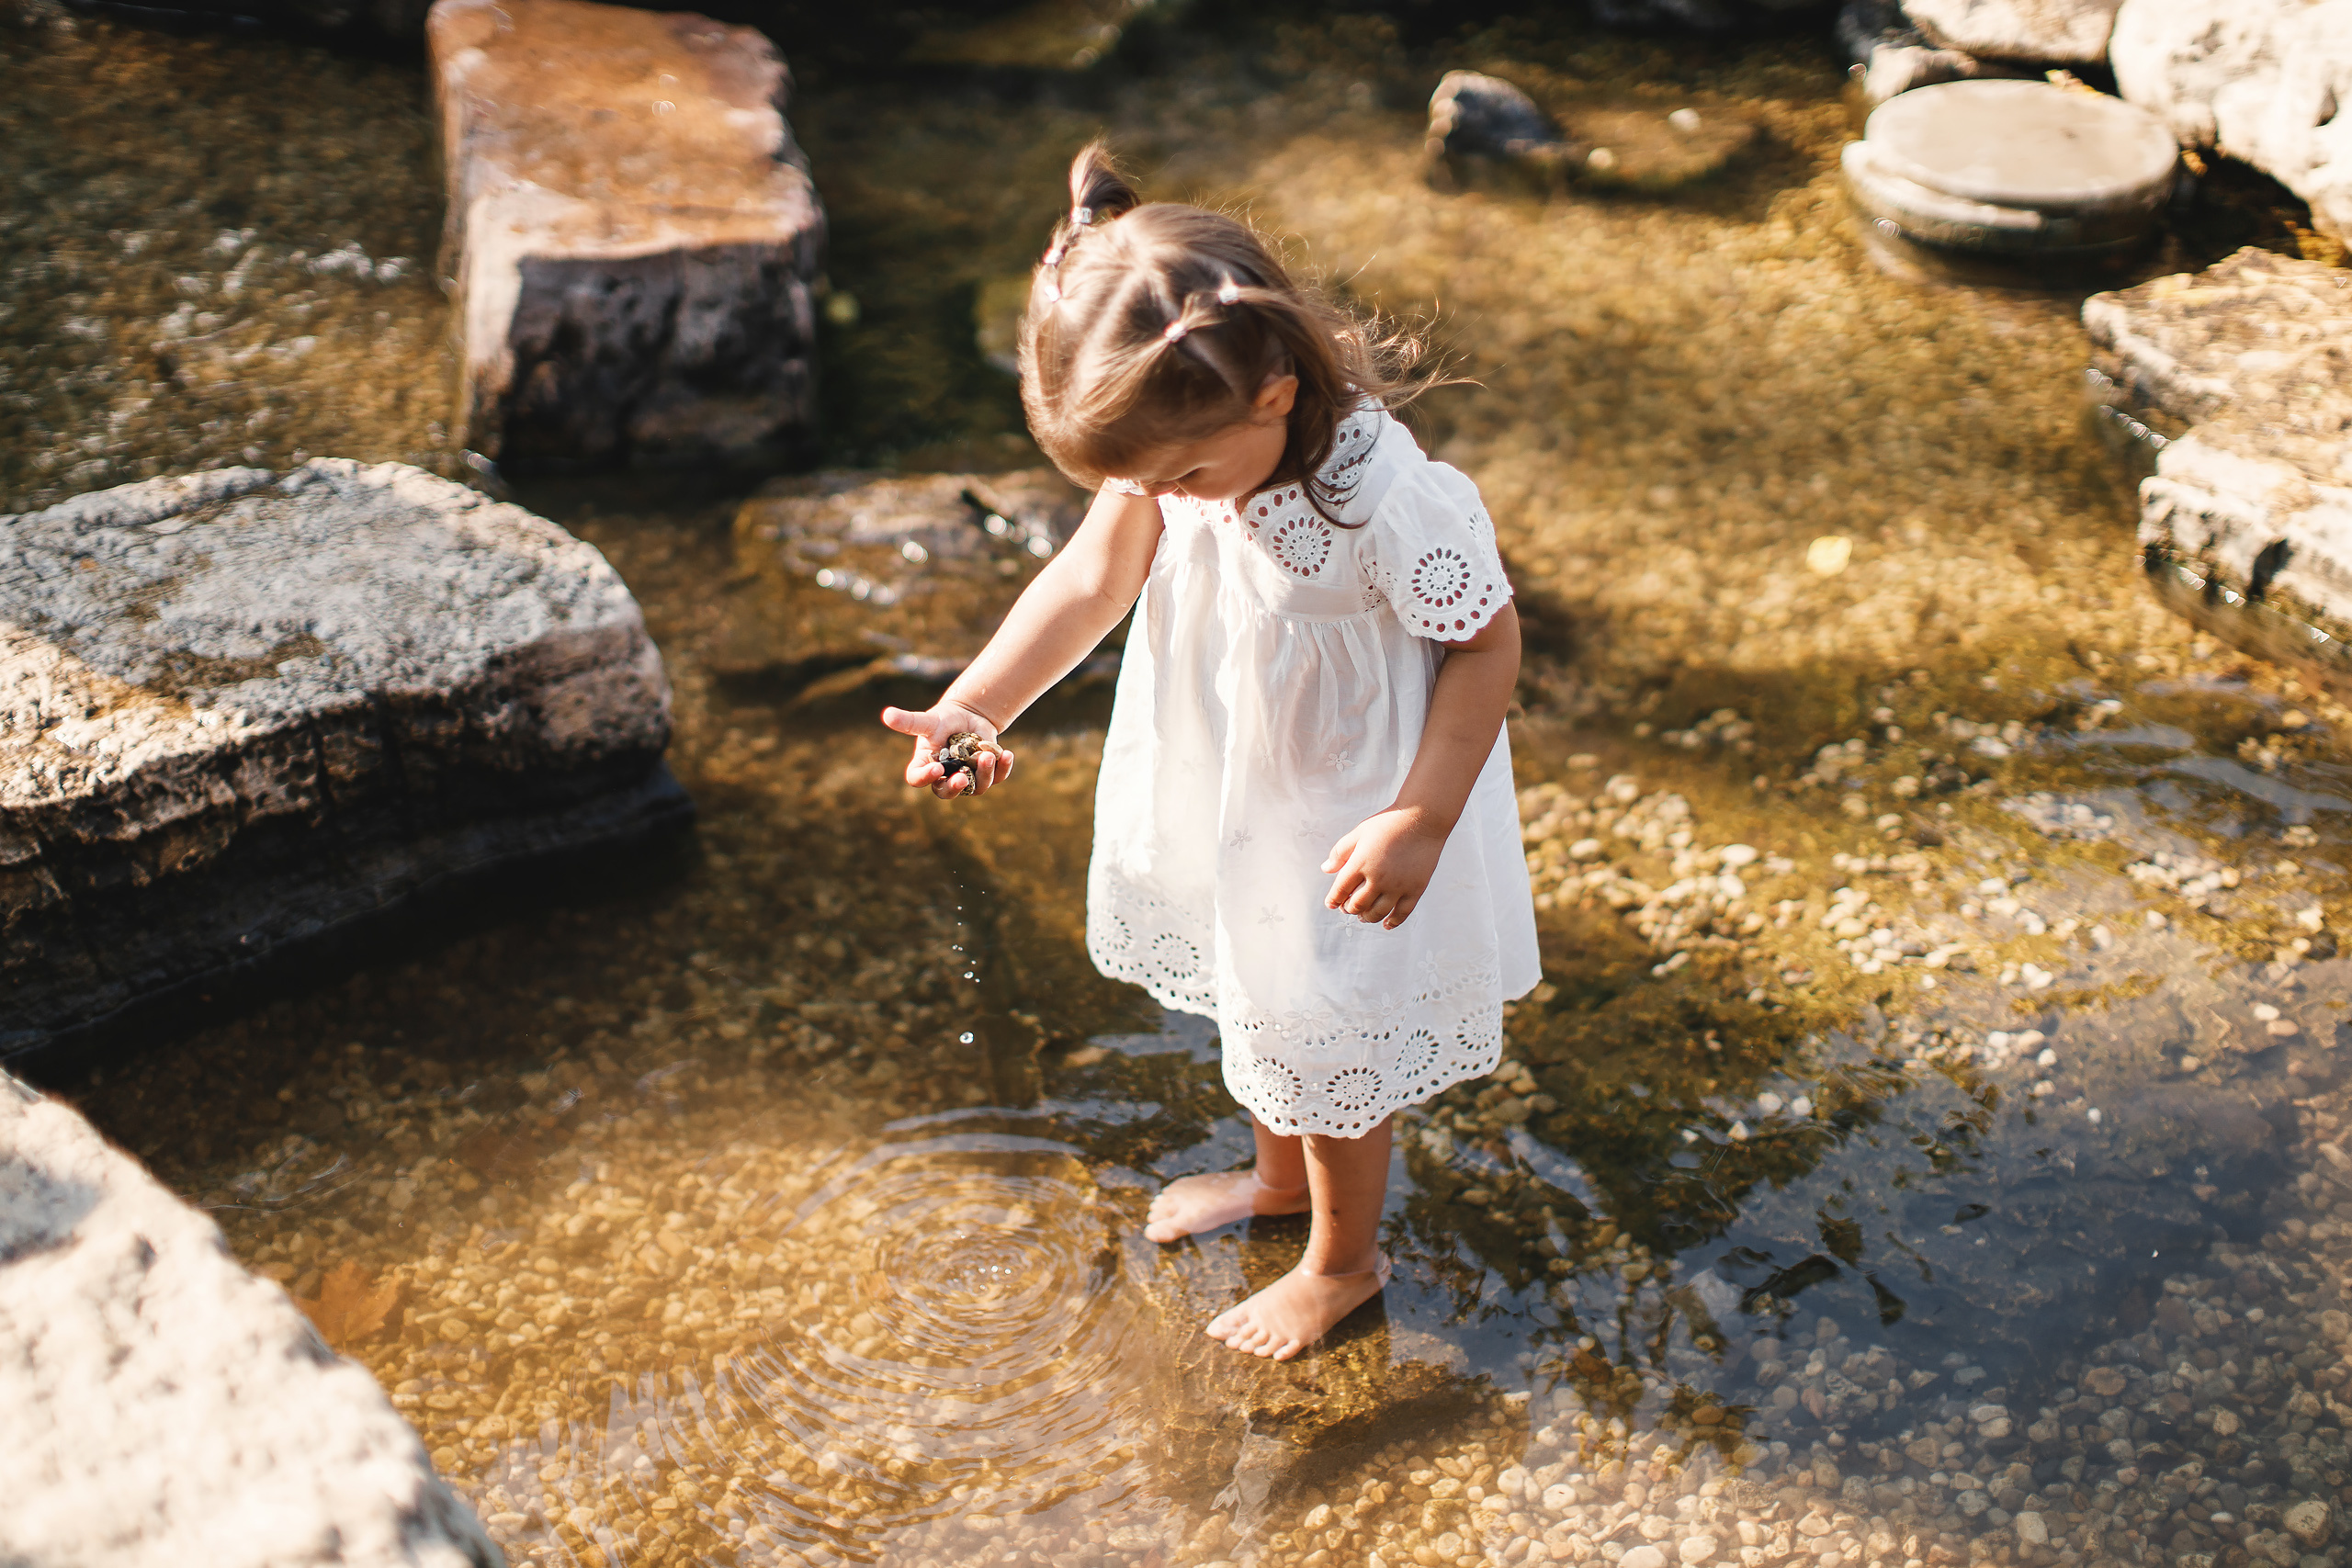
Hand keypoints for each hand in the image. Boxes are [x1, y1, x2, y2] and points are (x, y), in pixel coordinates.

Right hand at [880, 701, 1013, 798]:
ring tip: (987, 754)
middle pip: (946, 792)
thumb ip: (909, 721)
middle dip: (955, 787)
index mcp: (926, 766)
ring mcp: (968, 778)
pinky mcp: (987, 774)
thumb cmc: (943, 719)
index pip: (917, 779)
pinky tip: (1007, 754)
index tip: (937, 767)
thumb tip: (885, 714)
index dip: (925, 778)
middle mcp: (945, 777)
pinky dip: (1002, 768)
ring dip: (984, 773)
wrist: (969, 716)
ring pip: (976, 787)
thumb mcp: (929, 720)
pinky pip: (997, 778)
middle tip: (963, 777)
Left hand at [1322, 807, 1446, 927]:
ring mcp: (1398, 886)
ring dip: (1367, 917)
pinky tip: (1386, 924)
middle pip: (1358, 905)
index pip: (1340, 890)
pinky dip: (1393, 922)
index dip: (1333, 900)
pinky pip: (1402, 913)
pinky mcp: (1415, 889)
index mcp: (1360, 863)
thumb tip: (1325, 869)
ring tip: (1363, 916)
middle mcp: (1378, 878)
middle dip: (1348, 909)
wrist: (1422, 818)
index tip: (1331, 903)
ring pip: (1378, 913)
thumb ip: (1340, 852)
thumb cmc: (1388, 823)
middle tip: (1347, 908)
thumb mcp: (1359, 832)